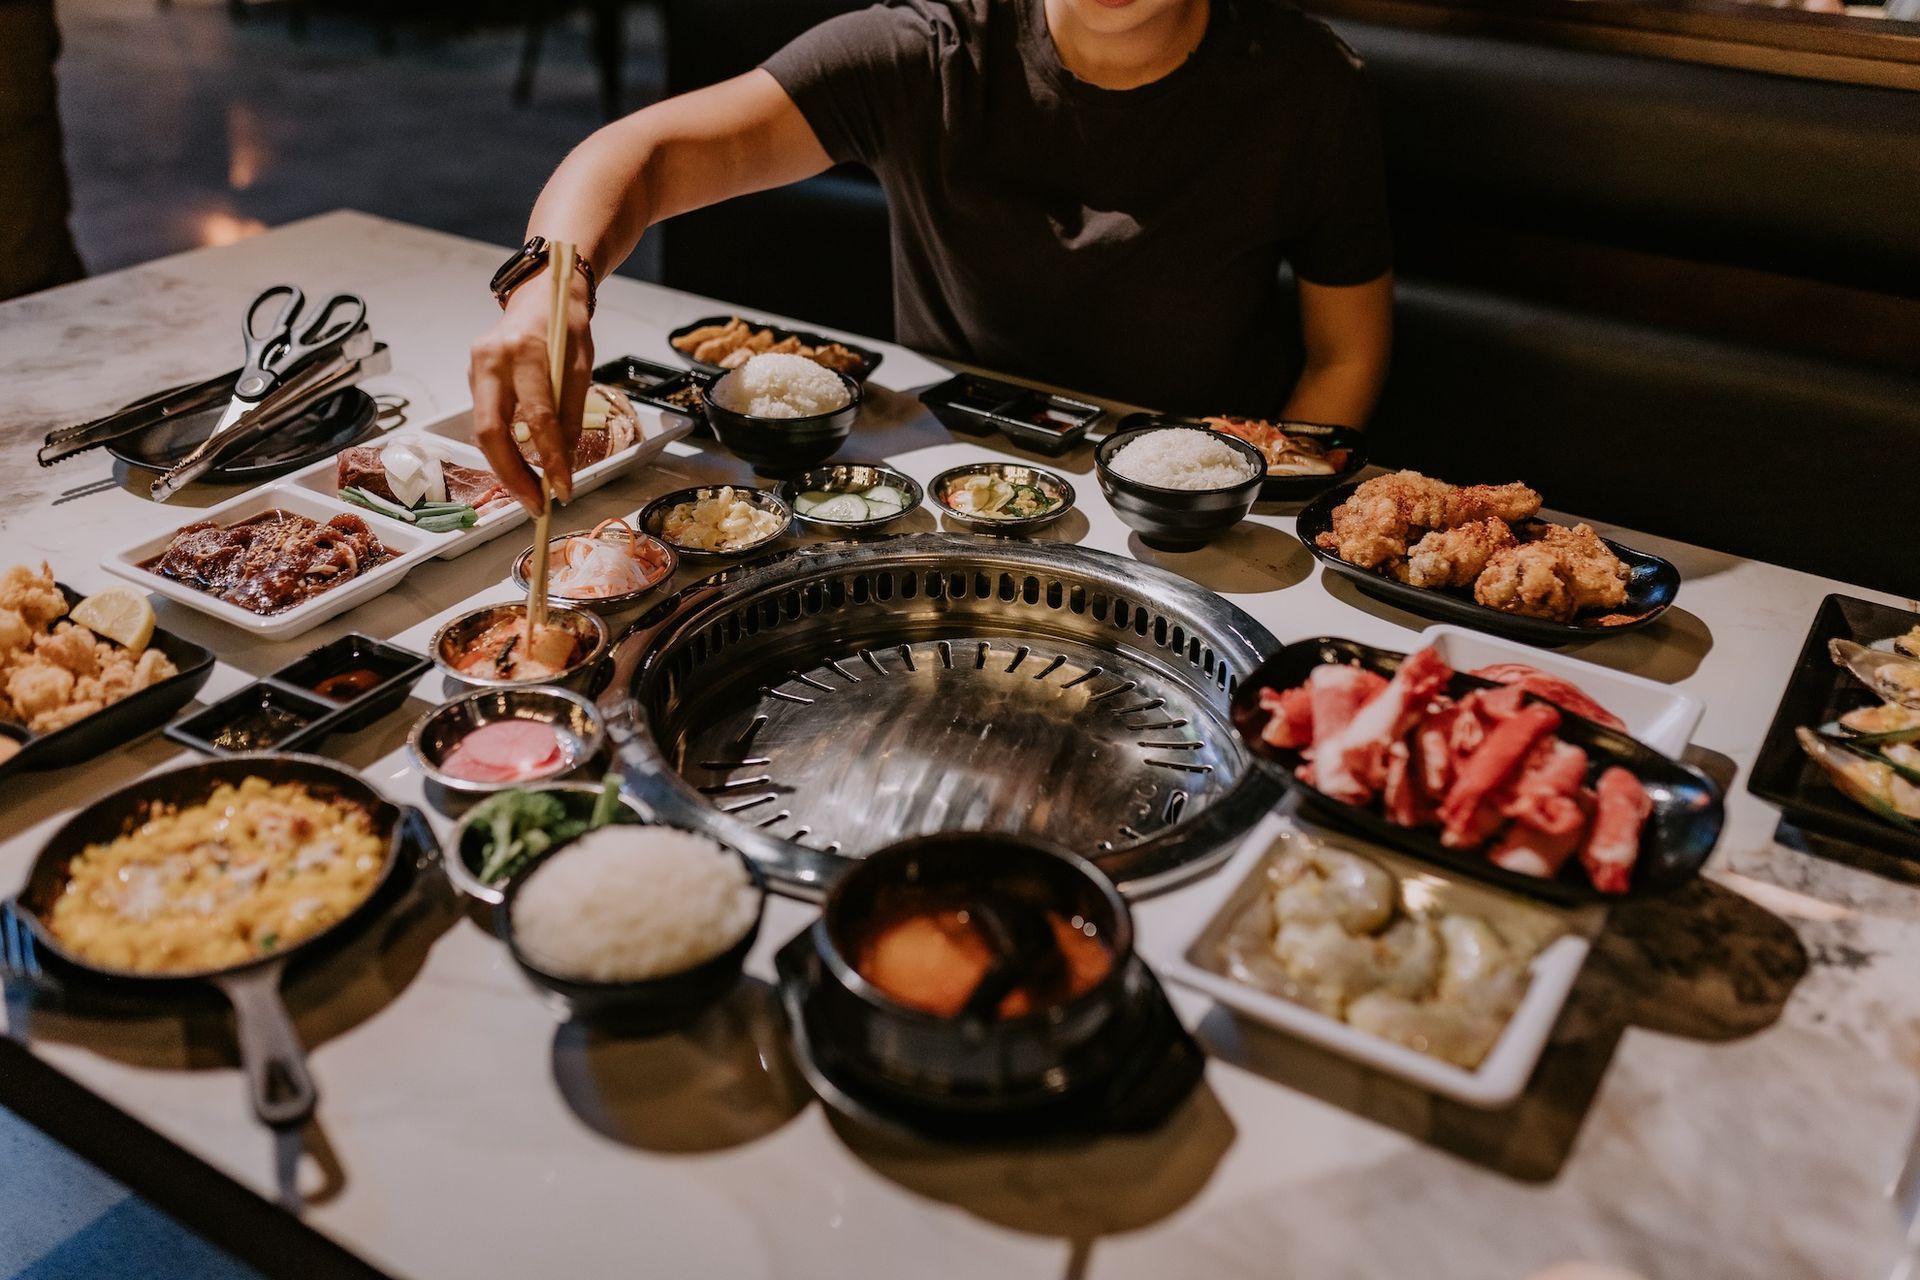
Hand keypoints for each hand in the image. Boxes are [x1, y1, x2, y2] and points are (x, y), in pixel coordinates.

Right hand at [468, 266, 594, 513]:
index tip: (563, 490)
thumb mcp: (582, 365)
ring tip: (531, 496)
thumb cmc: (566, 327)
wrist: (542, 294)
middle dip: (512, 476)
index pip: (537, 417)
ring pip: (484, 431)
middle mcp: (491, 359)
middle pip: (491, 432)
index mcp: (524, 352)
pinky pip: (486, 421)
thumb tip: (566, 464)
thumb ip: (572, 413)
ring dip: (507, 469)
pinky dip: (503, 450)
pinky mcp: (473, 377)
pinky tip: (520, 470)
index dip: (550, 458)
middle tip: (535, 507)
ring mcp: (475, 368)